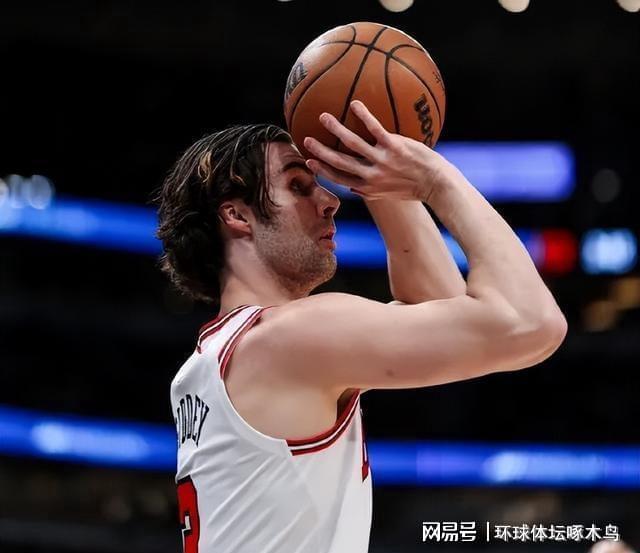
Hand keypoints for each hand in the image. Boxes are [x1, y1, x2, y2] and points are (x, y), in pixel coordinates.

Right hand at [304, 100, 449, 201]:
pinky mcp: (395, 147)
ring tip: (323, 117)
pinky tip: (355, 103)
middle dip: (321, 152)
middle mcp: (372, 176)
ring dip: (335, 130)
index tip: (309, 162)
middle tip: (306, 140)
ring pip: (352, 144)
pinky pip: (375, 128)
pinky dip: (364, 116)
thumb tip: (354, 187)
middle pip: (339, 162)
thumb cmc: (415, 188)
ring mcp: (382, 161)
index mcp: (368, 187)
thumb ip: (371, 190)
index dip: (322, 171)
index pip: (339, 179)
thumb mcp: (389, 194)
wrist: (437, 184)